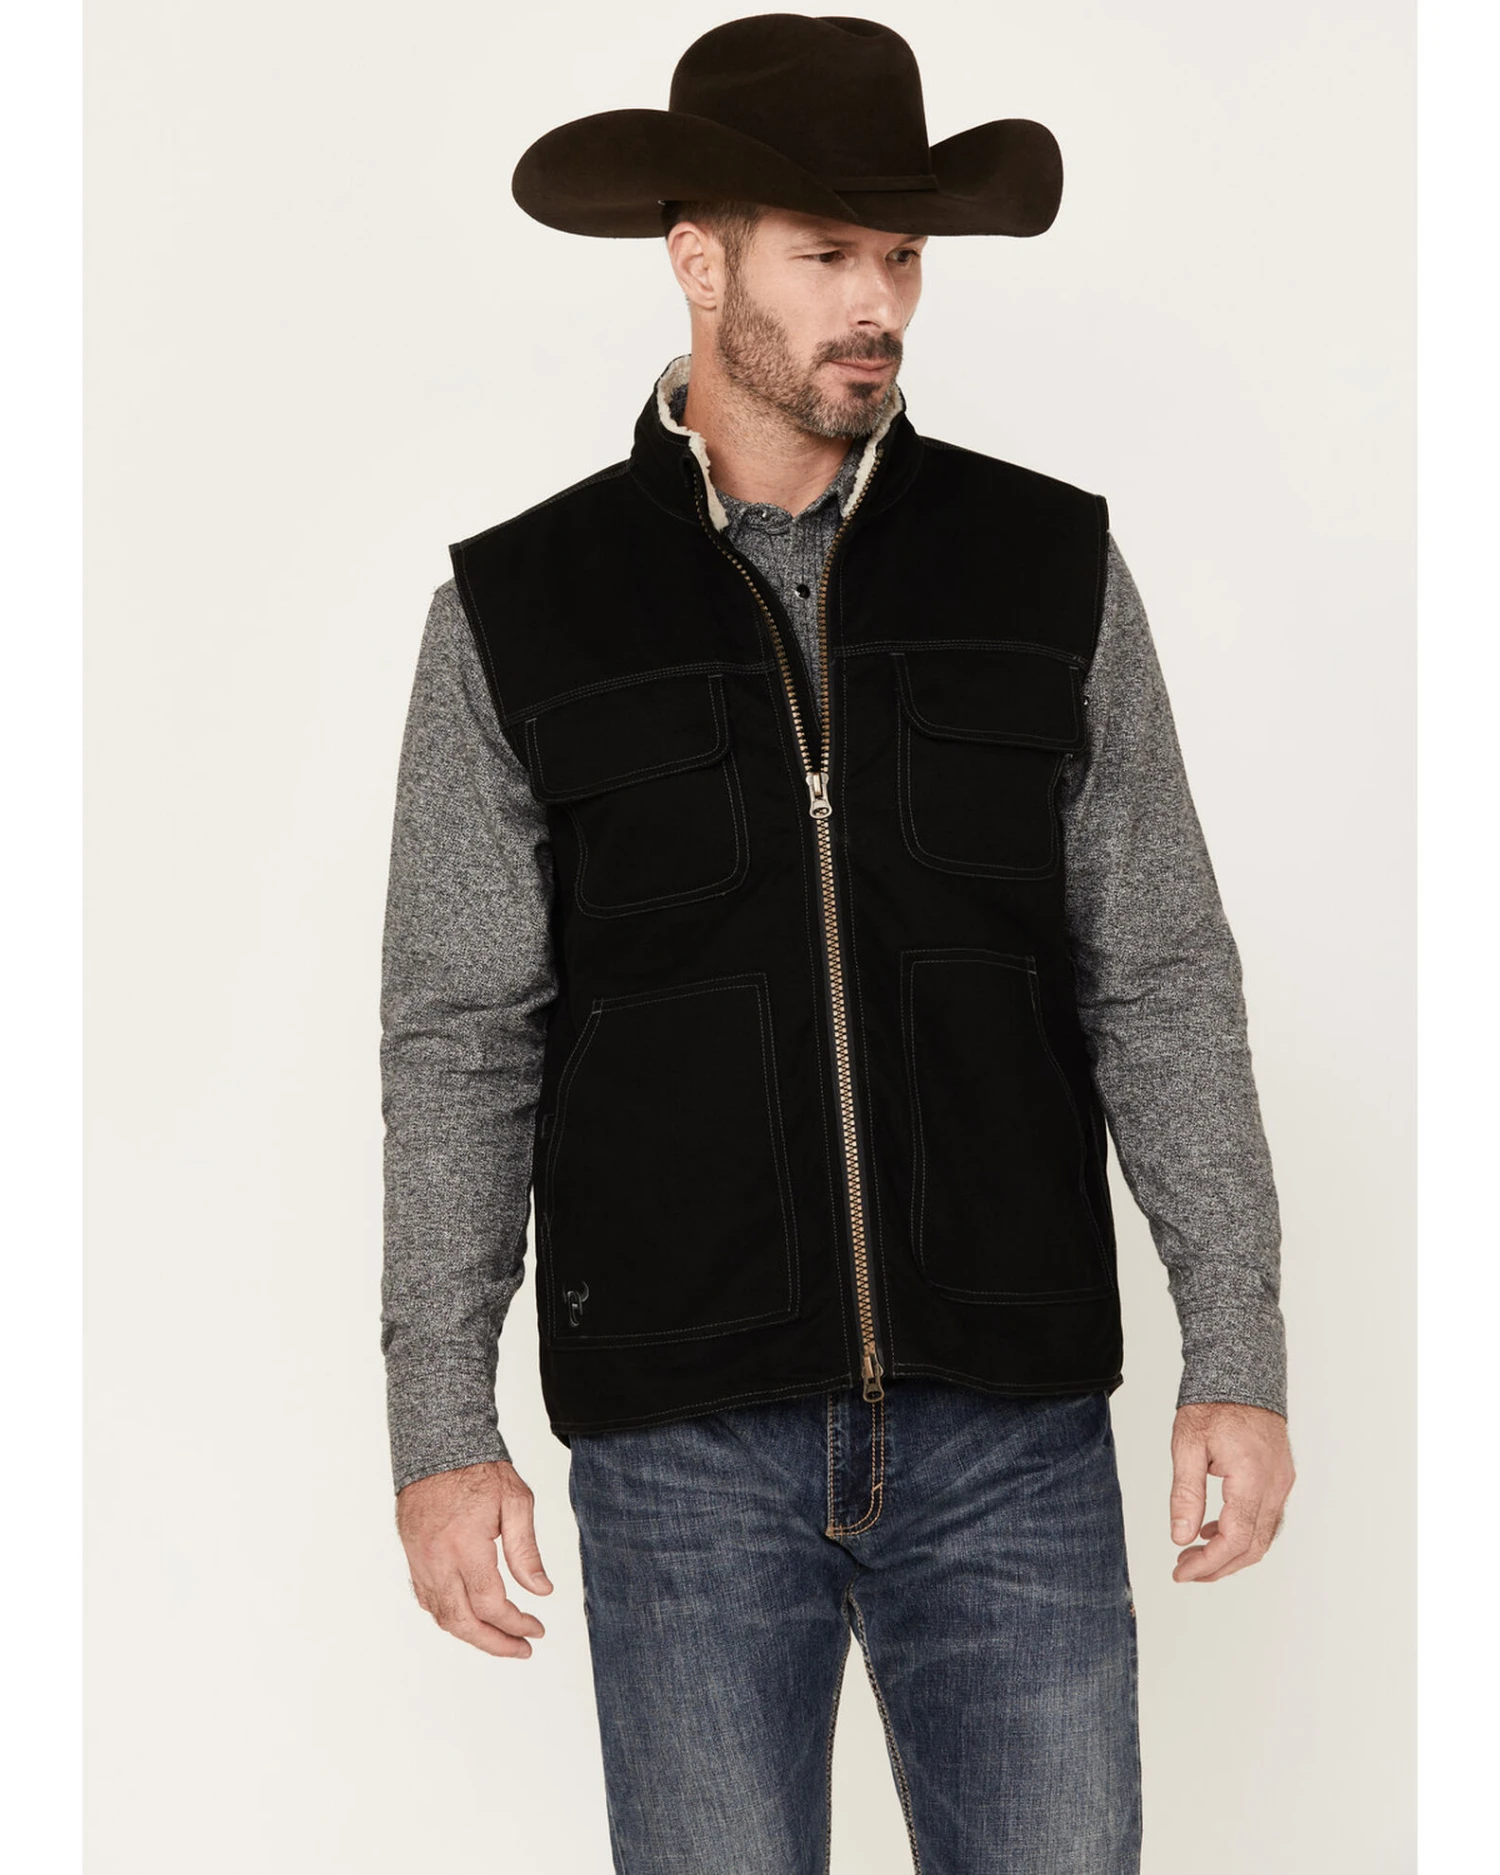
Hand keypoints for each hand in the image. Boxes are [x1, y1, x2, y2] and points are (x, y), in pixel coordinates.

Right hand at [396, 1459, 553, 1656]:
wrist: (436, 1446)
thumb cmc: (478, 1468)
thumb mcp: (515, 1501)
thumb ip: (526, 1550)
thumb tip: (541, 1591)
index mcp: (465, 1546)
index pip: (491, 1605)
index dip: (516, 1624)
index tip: (537, 1629)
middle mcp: (437, 1560)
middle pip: (463, 1622)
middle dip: (494, 1643)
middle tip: (521, 1648)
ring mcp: (420, 1561)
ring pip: (442, 1616)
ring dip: (472, 1634)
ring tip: (500, 1638)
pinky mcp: (412, 1557)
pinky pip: (428, 1600)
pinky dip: (449, 1616)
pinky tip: (470, 1617)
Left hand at [1168, 1402, 1295, 1582]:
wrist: (1242, 1374)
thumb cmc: (1213, 1405)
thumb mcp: (1187, 1445)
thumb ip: (1185, 1493)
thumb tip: (1180, 1536)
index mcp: (1252, 1478)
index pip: (1235, 1539)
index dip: (1208, 1564)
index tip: (1181, 1572)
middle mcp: (1275, 1485)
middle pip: (1253, 1547)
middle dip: (1218, 1566)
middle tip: (1185, 1570)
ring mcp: (1282, 1483)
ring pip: (1263, 1537)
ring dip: (1231, 1553)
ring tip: (1194, 1553)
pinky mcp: (1280, 1478)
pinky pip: (1266, 1519)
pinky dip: (1242, 1533)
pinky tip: (1213, 1530)